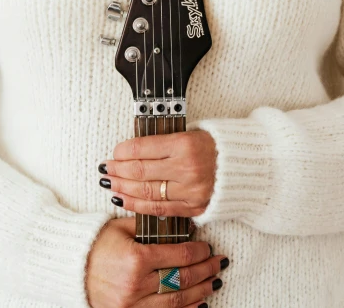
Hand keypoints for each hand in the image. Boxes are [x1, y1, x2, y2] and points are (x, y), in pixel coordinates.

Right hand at [86, 217, 226, 307]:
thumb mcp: (121, 228)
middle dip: (205, 270)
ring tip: (214, 282)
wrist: (70, 267)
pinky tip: (198, 303)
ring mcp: (132, 304)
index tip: (207, 247)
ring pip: (177, 301)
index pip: (178, 255)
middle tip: (218, 263)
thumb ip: (150, 226)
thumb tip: (181, 224)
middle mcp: (135, 284)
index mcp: (136, 258)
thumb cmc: (97, 243)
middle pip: (182, 279)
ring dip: (200, 292)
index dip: (198, 251)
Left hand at [99, 130, 215, 217]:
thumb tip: (125, 152)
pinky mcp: (194, 207)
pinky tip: (122, 199)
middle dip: (118, 170)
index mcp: (185, 144)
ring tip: (109, 184)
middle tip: (105, 169)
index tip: (114, 153)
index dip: (122, 152)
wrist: (238, 165)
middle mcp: (188, 168)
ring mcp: (191, 191)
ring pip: (146, 192)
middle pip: (140, 172)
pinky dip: (136, 205)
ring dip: (122, 188)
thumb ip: (158, 143)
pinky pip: (158, 209)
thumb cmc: (208, 145)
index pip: (142, 149)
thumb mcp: (185, 134)